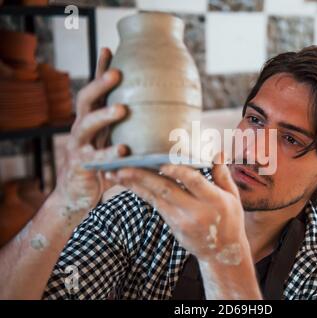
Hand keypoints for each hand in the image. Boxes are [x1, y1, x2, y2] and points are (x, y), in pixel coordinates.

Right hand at [52, 48, 128, 221]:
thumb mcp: (112, 143)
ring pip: (86, 124)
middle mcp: (81, 128)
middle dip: (100, 84)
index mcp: (91, 120)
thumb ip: (129, 131)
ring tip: (122, 109)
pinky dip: (109, 154)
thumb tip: (164, 118)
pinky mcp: (81, 166)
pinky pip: (94, 158)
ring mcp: (78, 146)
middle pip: (86, 99)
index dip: (99, 70)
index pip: (95, 90)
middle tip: (117, 72)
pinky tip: (124, 150)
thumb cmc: (101, 165)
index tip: (108, 48)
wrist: (77, 195)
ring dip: (104, 115)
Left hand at [108, 153, 249, 264]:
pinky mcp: (173, 225)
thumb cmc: (229, 220)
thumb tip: (217, 152)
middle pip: (167, 191)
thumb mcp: (233, 197)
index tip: (163, 163)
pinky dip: (141, 193)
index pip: (195, 183)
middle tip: (122, 166)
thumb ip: (223, 175)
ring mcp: (182, 220)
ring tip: (115, 173)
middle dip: (143, 177)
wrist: (221, 252)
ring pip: (155, 199)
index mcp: (214, 201)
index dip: (179, 172)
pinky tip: (128, 183)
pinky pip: (155, 206)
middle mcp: (196, 211)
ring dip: (134, 185)